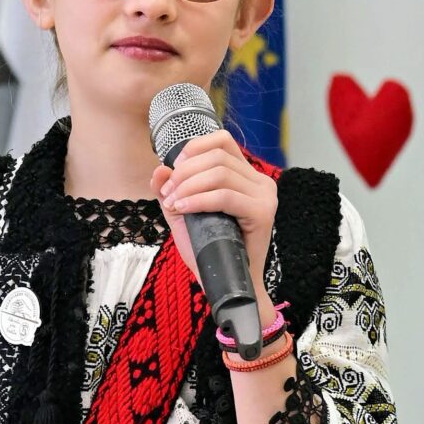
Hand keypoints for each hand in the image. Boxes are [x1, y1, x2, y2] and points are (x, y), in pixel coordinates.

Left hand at [152, 128, 275, 299]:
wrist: (225, 283)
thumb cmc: (209, 249)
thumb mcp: (183, 214)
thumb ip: (171, 191)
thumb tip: (159, 169)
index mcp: (247, 176)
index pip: (223, 141)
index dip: (194, 148)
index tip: (174, 171)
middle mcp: (260, 182)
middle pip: (217, 156)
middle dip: (185, 172)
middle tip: (169, 194)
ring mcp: (264, 196)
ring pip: (220, 173)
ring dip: (189, 186)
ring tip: (174, 203)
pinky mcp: (262, 213)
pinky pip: (224, 196)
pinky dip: (198, 200)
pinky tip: (183, 209)